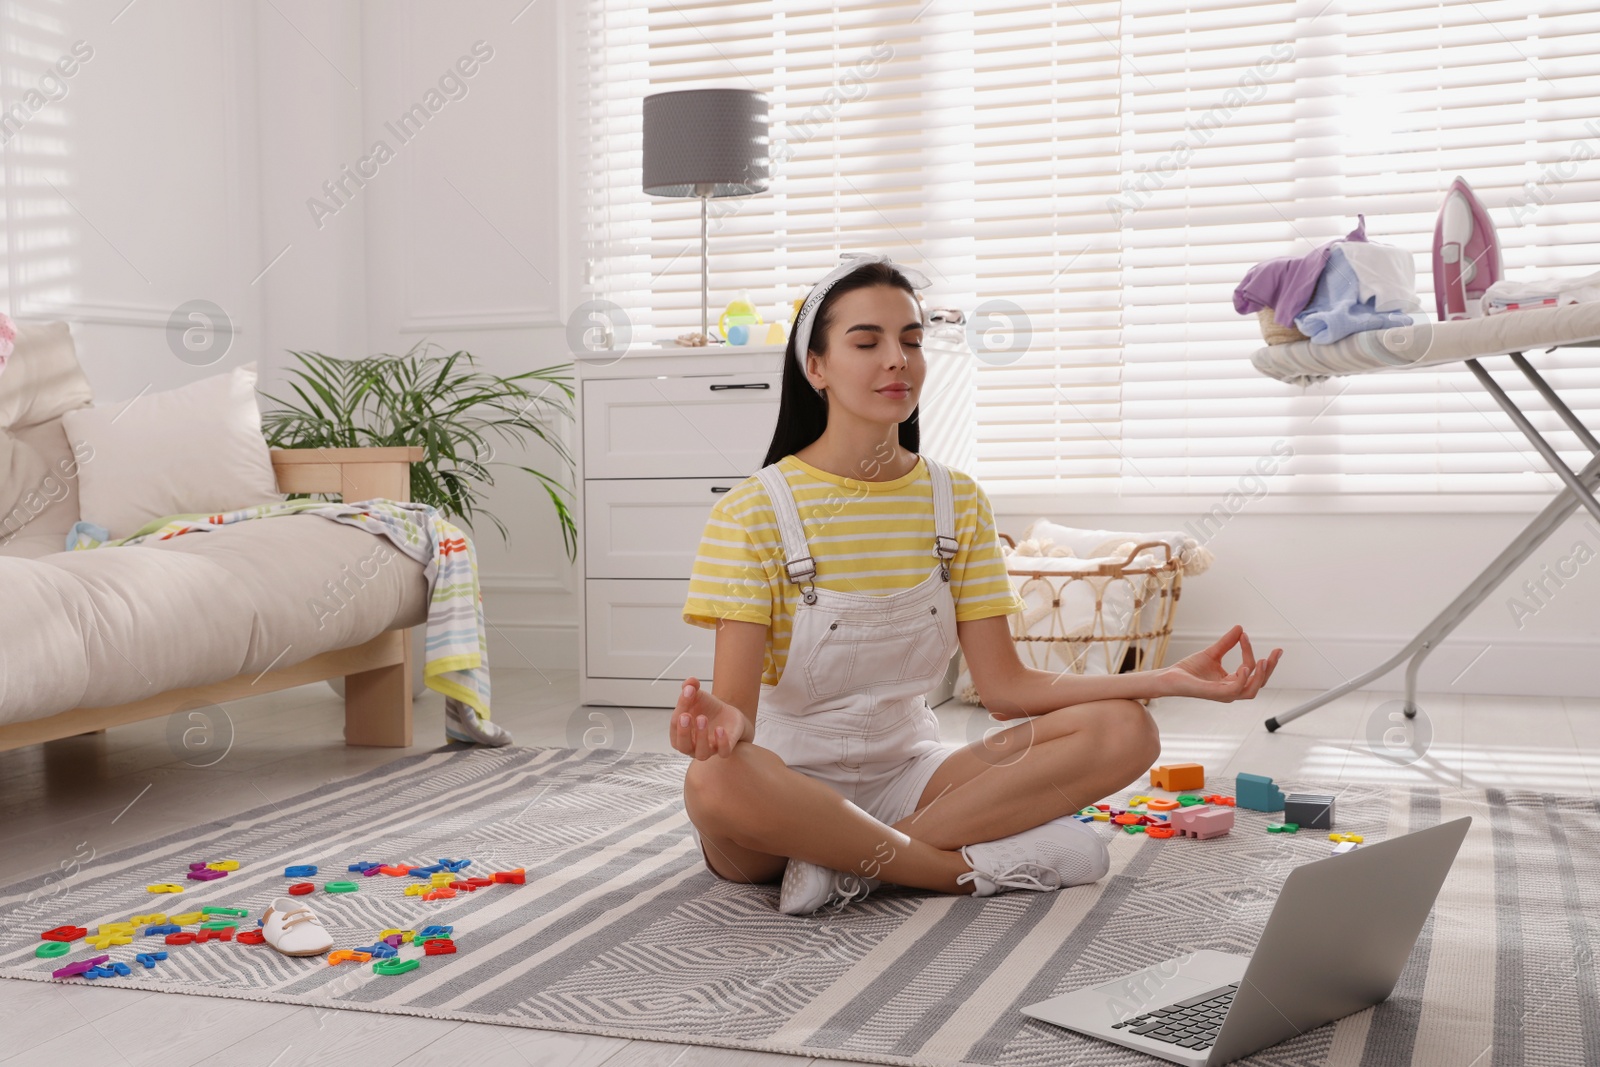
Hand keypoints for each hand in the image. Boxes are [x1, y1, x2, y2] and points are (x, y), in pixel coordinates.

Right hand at [670, 677, 745, 759]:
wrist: (728, 715)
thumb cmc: (707, 709)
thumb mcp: (698, 695)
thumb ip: (691, 687)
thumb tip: (690, 681)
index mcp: (680, 733)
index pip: (675, 725)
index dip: (679, 709)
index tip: (687, 692)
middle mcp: (692, 746)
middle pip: (683, 746)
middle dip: (683, 732)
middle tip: (686, 715)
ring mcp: (708, 749)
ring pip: (701, 753)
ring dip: (701, 737)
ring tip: (703, 718)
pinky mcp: (725, 749)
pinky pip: (723, 752)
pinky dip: (721, 743)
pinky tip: (720, 729)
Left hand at [1161, 625, 1281, 702]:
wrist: (1170, 677)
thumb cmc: (1189, 669)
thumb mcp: (1212, 653)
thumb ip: (1227, 643)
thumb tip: (1240, 628)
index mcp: (1232, 682)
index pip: (1250, 668)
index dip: (1250, 651)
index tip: (1244, 635)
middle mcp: (1231, 690)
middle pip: (1259, 683)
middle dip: (1270, 668)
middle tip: (1277, 652)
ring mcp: (1224, 694)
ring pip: (1252, 690)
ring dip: (1260, 676)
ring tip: (1263, 660)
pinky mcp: (1215, 694)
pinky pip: (1235, 690)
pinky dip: (1243, 680)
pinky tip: (1246, 667)